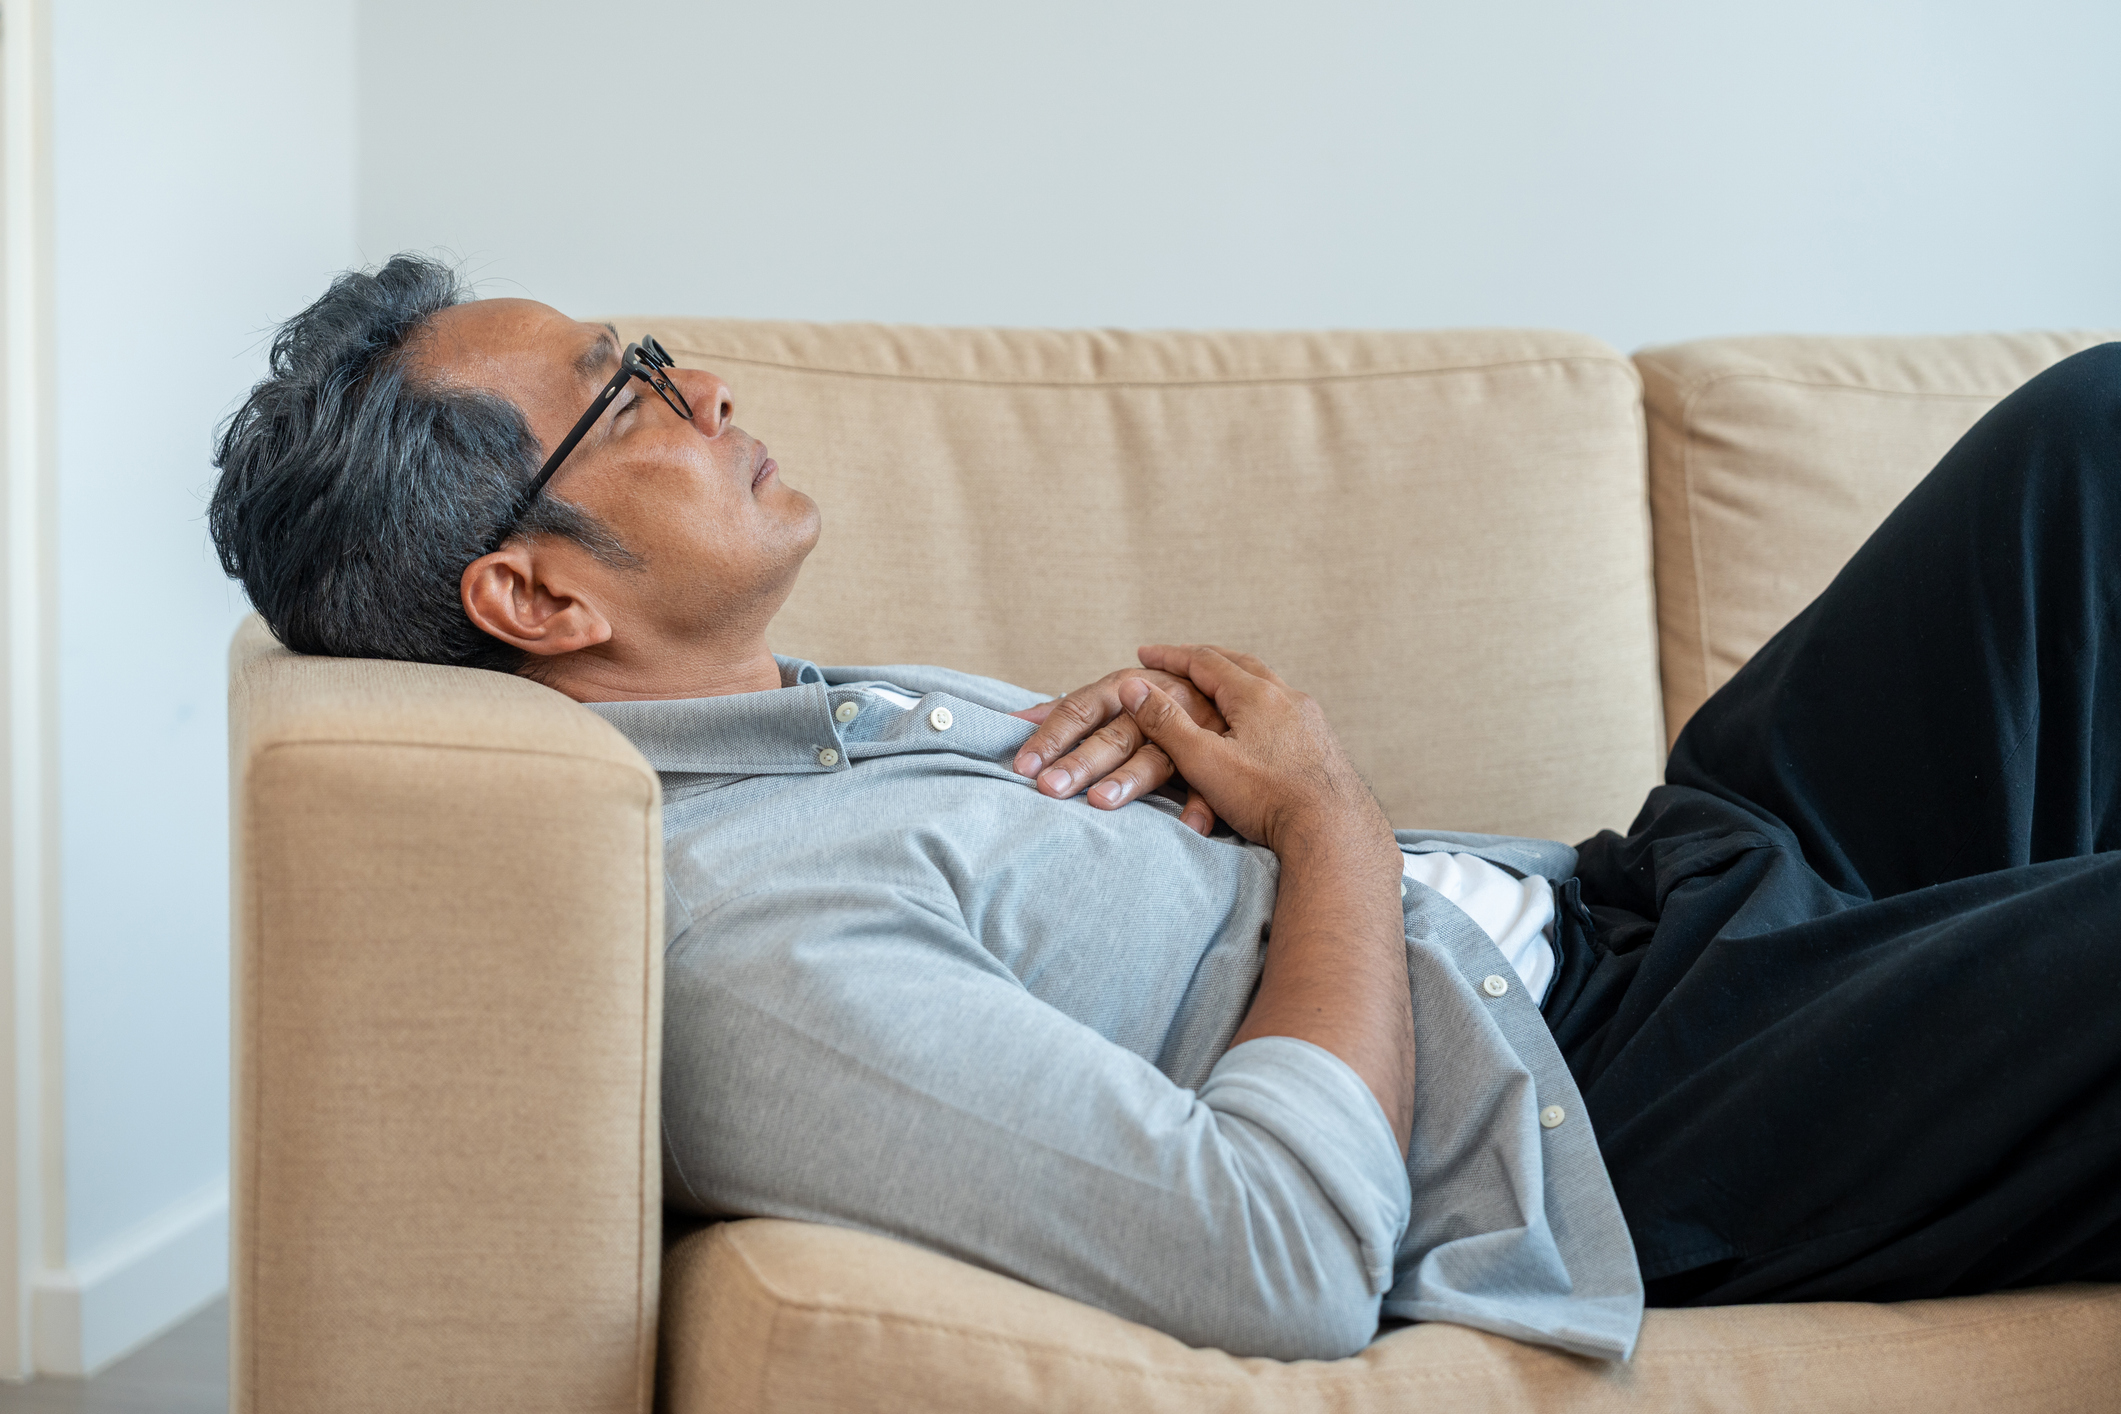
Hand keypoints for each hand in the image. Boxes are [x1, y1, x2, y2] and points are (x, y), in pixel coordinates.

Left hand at [1010, 667, 1226, 834]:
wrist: (1222, 687)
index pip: (1078, 711)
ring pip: (1155, 757)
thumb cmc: (1148, 700)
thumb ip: (1061, 712)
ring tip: (1101, 801)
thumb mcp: (1108, 698)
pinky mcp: (1215, 754)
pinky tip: (1189, 827)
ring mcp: (1186, 730)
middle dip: (1082, 763)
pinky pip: (1208, 781)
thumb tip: (1009, 722)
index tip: (1023, 767)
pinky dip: (1200, 803)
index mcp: (1120, 689)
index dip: (1050, 739)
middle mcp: (1152, 705)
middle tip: (1052, 788)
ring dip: (1129, 780)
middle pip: (1113, 736)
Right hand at [1117, 644, 1387, 855]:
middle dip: (1204, 660)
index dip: (1170, 656)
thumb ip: (1166, 723)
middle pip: (1239, 664)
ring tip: (1216, 686)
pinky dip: (1259, 704)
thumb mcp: (1204, 761)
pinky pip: (1284, 709)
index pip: (1204, 661)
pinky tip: (1256, 722)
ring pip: (1267, 685)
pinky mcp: (1321, 742)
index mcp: (1255, 695)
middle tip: (1178, 660)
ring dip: (1236, 679)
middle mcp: (1287, 697)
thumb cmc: (1267, 799)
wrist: (1333, 831)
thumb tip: (1133, 687)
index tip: (1144, 654)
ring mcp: (1309, 719)